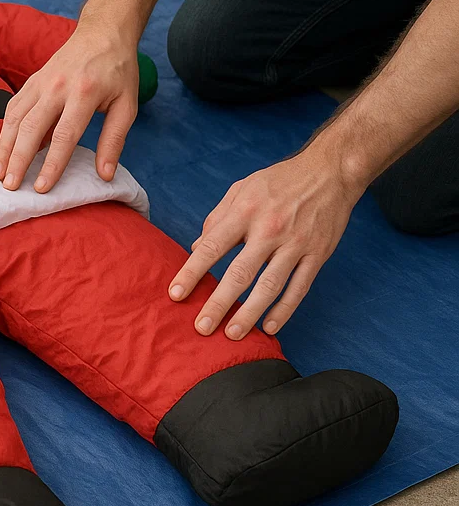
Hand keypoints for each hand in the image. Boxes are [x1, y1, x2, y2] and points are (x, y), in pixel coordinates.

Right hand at [0, 24, 140, 192]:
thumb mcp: (127, 104)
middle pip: (31, 128)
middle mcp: (57, 86)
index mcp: (84, 93)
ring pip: (15, 118)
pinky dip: (5, 131)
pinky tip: (2, 150)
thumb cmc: (118, 71)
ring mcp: (40, 82)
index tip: (41, 187)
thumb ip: (114, 140)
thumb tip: (104, 175)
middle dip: (18, 159)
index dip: (52, 163)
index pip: (64, 135)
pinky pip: (13, 108)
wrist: (103, 32)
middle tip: (10, 186)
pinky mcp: (31, 81)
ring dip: (4, 147)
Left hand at [168, 147, 362, 337]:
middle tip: (202, 327)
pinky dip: (285, 309)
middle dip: (219, 302)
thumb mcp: (241, 189)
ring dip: (250, 313)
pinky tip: (269, 327)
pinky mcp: (317, 254)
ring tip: (233, 334)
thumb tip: (196, 249)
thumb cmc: (279, 181)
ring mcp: (295, 244)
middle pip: (240, 273)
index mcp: (245, 211)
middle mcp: (269, 229)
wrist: (331, 171)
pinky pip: (299, 287)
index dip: (192, 272)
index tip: (176, 294)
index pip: (212, 247)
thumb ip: (216, 219)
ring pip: (270, 285)